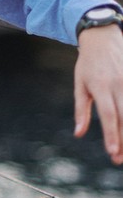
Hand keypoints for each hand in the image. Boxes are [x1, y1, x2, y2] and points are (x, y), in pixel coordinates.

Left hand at [74, 24, 122, 165]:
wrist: (103, 37)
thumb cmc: (88, 64)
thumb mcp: (80, 84)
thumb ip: (81, 109)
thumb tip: (78, 133)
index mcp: (101, 86)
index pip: (108, 115)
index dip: (111, 134)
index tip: (113, 152)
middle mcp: (118, 84)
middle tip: (118, 160)